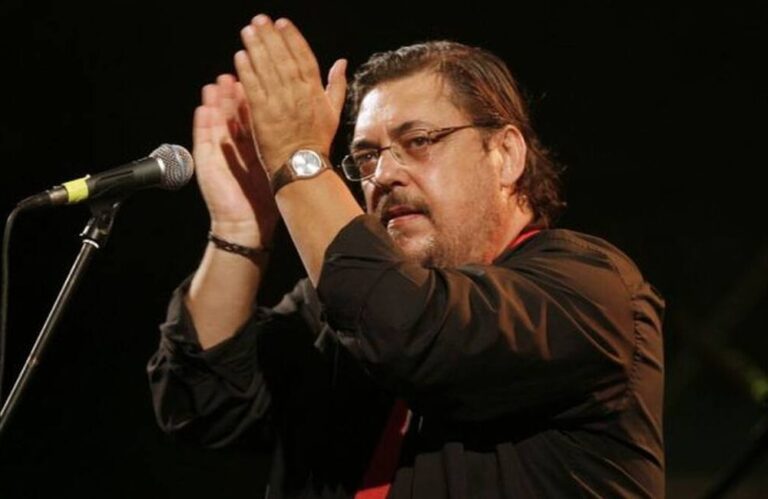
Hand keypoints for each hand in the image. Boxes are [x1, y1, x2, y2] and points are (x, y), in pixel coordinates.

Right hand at [192, 74, 277, 245]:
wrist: (247, 225)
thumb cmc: (264, 200)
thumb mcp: (275, 166)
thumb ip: (281, 145)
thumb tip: (297, 124)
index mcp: (251, 146)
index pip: (252, 116)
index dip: (255, 98)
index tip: (261, 78)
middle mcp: (233, 146)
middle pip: (232, 113)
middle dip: (234, 93)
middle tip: (237, 72)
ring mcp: (217, 152)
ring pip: (216, 121)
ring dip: (217, 101)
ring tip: (219, 82)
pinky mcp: (205, 161)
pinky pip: (202, 137)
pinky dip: (203, 121)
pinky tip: (205, 106)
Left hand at [234, 14, 346, 173]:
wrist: (302, 165)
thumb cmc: (317, 141)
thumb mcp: (334, 112)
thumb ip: (337, 85)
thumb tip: (342, 62)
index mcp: (314, 91)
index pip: (303, 57)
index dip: (292, 38)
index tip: (282, 23)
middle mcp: (297, 93)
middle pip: (282, 57)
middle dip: (270, 37)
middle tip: (260, 20)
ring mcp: (279, 102)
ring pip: (267, 68)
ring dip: (256, 47)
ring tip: (248, 31)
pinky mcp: (262, 113)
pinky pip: (253, 87)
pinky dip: (247, 70)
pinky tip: (240, 56)